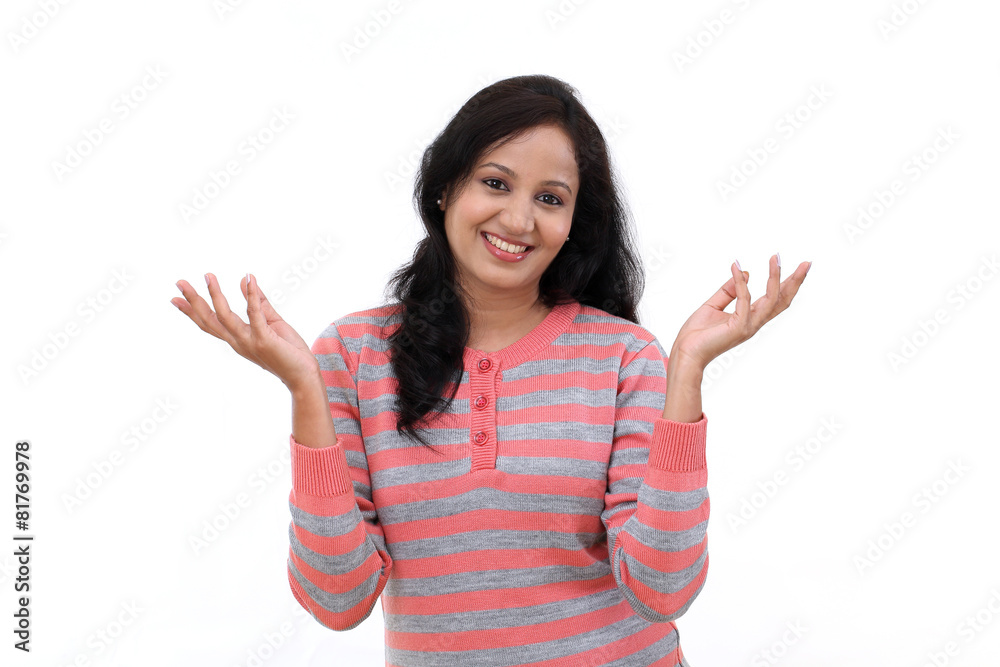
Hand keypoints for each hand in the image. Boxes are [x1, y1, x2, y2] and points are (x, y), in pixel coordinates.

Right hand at [171, 273, 319, 390]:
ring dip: (216, 295)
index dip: (192, 311)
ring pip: (225, 317)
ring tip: (208, 276)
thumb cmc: (289, 351)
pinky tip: (249, 279)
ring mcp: (249, 341)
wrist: (304, 376)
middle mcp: (238, 342)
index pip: (210, 324)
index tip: (175, 299)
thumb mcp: (271, 322)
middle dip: (194, 301)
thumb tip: (244, 280)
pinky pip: (255, 314)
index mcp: (237, 339)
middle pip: (210, 320)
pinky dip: (251, 296)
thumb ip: (258, 303)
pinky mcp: (264, 339)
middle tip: (179, 283)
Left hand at [669, 255, 810, 369]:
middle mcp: (754, 322)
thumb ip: (729, 291)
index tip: (796, 267)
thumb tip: (745, 272)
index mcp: (750, 318)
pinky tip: (736, 268)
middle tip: (806, 263)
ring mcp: (748, 325)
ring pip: (771, 299)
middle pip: (782, 301)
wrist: (686, 353)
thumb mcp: (713, 305)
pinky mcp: (739, 327)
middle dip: (795, 282)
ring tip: (776, 258)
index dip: (786, 284)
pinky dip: (741, 282)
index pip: (775, 300)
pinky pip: (743, 299)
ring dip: (775, 277)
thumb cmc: (697, 334)